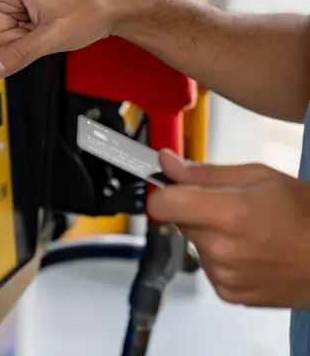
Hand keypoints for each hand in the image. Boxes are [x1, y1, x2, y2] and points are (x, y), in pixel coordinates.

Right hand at [0, 0, 144, 79]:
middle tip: (41, 32)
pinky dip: (28, 39)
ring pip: (1, 38)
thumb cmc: (88, 6)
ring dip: (23, 41)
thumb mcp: (52, 36)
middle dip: (12, 41)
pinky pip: (13, 37)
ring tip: (48, 28)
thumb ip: (17, 55)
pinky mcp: (22, 11)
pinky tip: (47, 29)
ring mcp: (15, 1)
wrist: (112, 4)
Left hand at [148, 150, 309, 307]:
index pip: (162, 205)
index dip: (162, 193)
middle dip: (195, 211)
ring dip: (210, 236)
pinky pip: (210, 268)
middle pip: (179, 222)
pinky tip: (251, 251)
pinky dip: (223, 259)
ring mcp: (224, 275)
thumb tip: (166, 163)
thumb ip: (204, 173)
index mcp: (227, 214)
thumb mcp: (258, 177)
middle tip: (228, 207)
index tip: (168, 188)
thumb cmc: (306, 213)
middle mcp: (221, 249)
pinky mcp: (230, 294)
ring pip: (195, 245)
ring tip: (248, 231)